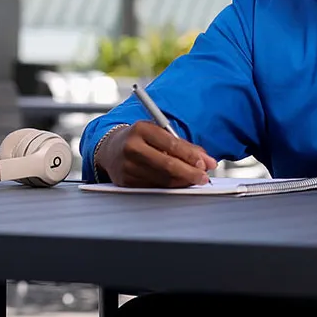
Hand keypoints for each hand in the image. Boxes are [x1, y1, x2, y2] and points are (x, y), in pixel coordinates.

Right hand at [95, 121, 218, 187]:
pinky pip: (154, 188)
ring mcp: (127, 166)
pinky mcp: (126, 182)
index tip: (206, 164)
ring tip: (193, 179)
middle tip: (203, 177)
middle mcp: (131, 147)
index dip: (191, 156)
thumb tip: (207, 161)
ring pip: (162, 179)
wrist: (110, 149)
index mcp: (141, 129)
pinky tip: (178, 183)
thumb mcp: (159, 133)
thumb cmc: (141, 140)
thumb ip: (183, 145)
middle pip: (167, 165)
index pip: (172, 144)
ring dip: (182, 182)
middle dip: (190, 173)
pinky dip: (170, 187)